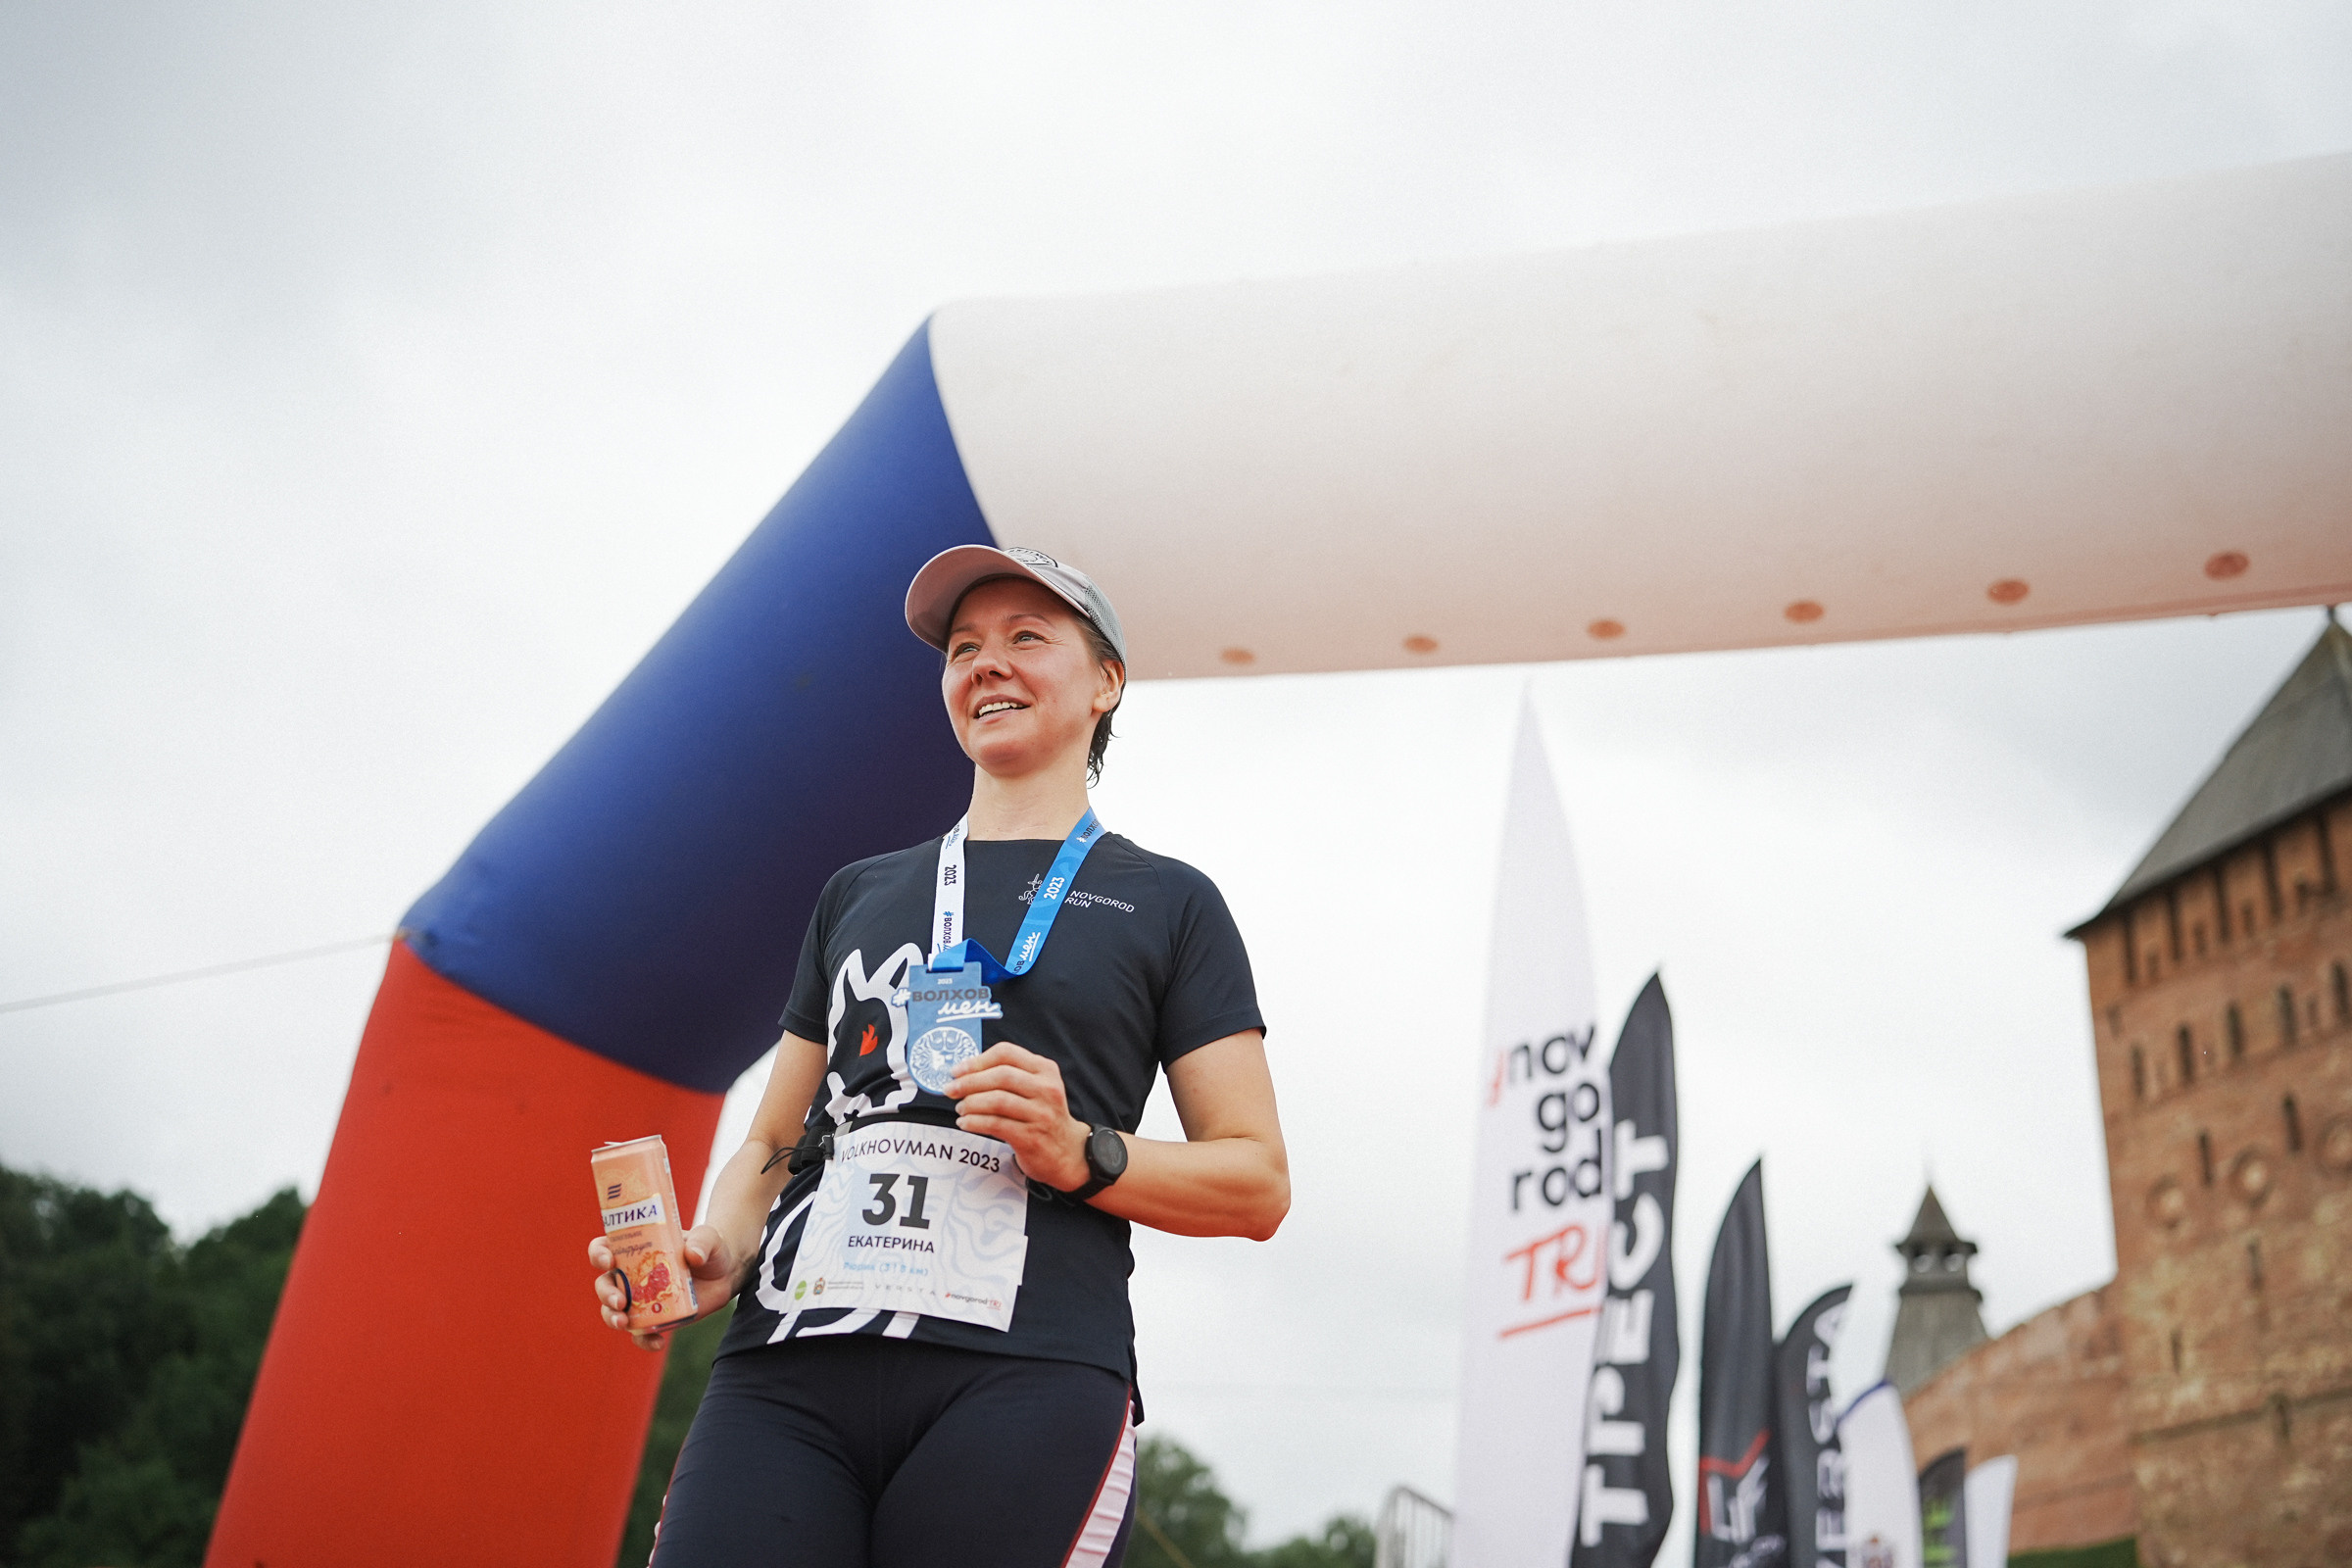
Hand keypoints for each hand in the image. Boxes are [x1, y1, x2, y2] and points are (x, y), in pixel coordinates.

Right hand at [587, 1224, 736, 1351]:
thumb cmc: (707, 1249)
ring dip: (612, 1318)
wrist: (722, 1274)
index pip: (604, 1248)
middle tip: (619, 1301)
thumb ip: (702, 1241)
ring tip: (624, 1324)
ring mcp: (639, 1299)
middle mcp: (630, 1274)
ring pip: (612, 1311)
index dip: (599, 1254)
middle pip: (604, 1284)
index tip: (609, 1261)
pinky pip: (639, 1334)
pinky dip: (644, 1341)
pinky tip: (658, 1342)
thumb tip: (693, 1256)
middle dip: (605, 1294)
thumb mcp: (708, 1239)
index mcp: (634, 1249)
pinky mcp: (652, 1319)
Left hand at [944, 1041, 1088, 1190]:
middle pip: (1000, 1075)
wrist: (1068, 1152)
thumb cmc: (1043, 1116)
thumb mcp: (1037, 1087)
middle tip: (950, 1089)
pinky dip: (975, 1122)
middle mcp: (1046, 1089)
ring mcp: (1040, 1113)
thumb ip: (1010, 1075)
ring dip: (971, 1103)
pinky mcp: (1031, 1137)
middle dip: (969, 1082)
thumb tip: (966, 1072)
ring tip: (960, 1108)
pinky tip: (965, 1123)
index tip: (957, 1070)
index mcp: (1045, 1070)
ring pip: (997, 1100)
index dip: (978, 1060)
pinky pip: (996, 1124)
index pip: (1007, 1053)